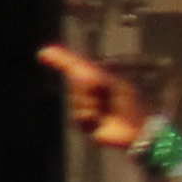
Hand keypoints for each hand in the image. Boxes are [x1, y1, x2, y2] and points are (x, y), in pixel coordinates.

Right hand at [39, 43, 155, 150]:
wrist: (137, 127)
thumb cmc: (130, 102)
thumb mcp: (110, 82)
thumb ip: (88, 73)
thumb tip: (71, 68)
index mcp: (98, 77)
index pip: (75, 66)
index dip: (61, 59)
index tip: (44, 54)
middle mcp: (89, 91)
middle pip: (74, 85)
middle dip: (88, 89)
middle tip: (104, 95)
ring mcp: (86, 107)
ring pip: (76, 102)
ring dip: (91, 105)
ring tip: (105, 111)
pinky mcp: (84, 123)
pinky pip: (78, 117)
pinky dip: (90, 118)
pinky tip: (100, 121)